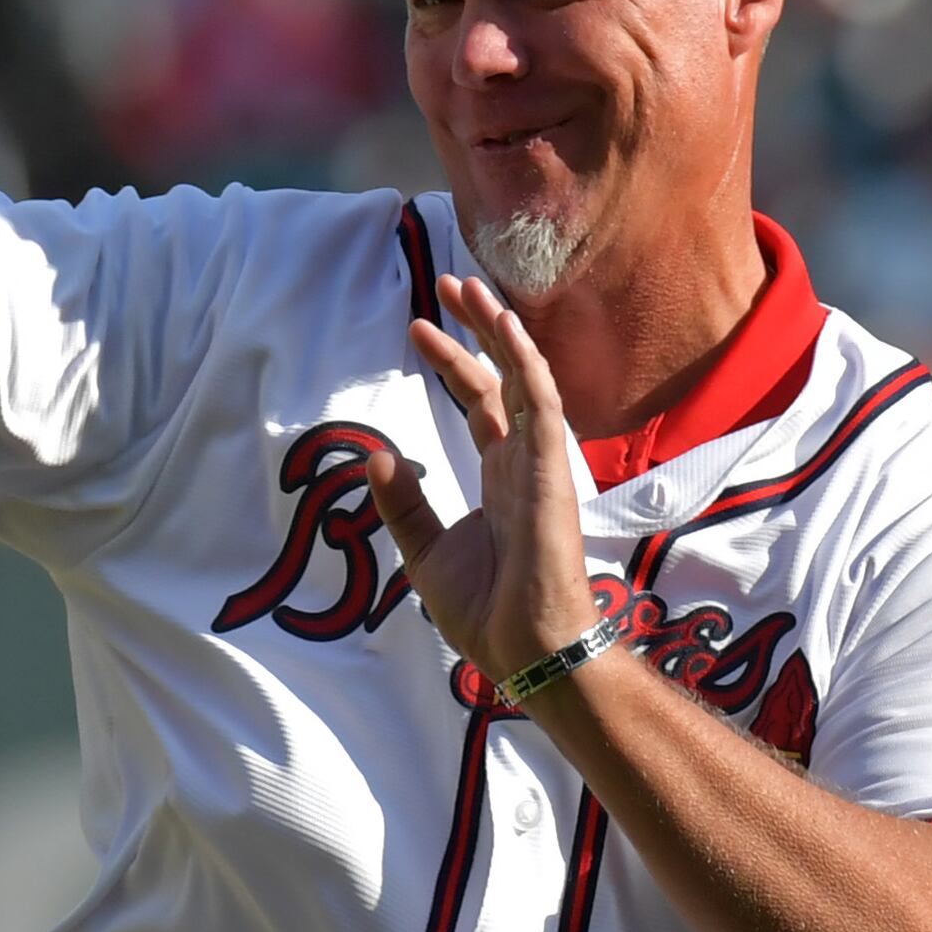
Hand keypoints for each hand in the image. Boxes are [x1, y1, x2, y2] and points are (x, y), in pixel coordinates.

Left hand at [361, 275, 605, 684]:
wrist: (523, 648)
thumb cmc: (486, 609)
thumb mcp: (424, 550)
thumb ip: (403, 502)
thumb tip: (378, 457)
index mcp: (500, 475)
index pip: (479, 400)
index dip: (453, 360)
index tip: (416, 328)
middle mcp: (524, 459)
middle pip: (504, 375)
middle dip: (477, 328)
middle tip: (448, 283)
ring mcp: (543, 462)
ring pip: (525, 377)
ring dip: (499, 330)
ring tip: (469, 287)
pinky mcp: (554, 471)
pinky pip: (542, 404)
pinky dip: (526, 363)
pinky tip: (504, 327)